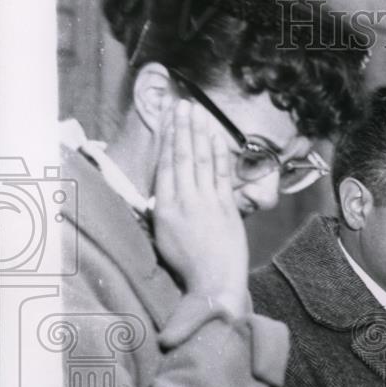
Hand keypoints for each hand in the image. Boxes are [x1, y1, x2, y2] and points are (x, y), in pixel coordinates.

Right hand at [153, 99, 248, 316]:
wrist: (213, 283)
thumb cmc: (188, 265)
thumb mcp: (163, 237)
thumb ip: (162, 210)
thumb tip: (159, 191)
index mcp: (164, 208)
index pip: (164, 164)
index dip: (166, 139)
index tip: (166, 119)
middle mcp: (183, 201)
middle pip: (180, 156)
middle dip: (180, 127)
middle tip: (181, 103)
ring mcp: (206, 202)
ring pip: (199, 159)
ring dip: (197, 132)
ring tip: (195, 110)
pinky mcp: (226, 206)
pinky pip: (219, 172)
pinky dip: (216, 151)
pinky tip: (214, 134)